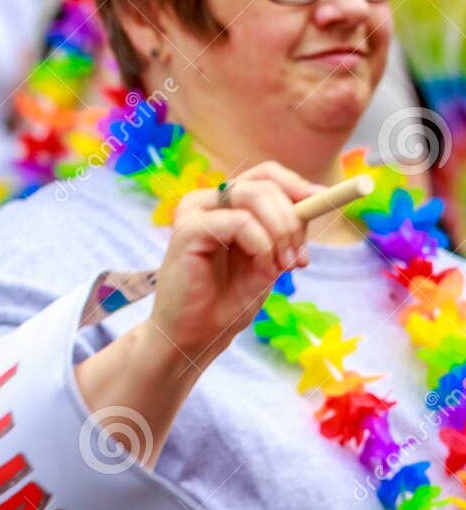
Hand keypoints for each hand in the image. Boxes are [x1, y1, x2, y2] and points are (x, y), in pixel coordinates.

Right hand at [150, 161, 320, 365]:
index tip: (324, 201)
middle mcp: (206, 202)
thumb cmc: (228, 299)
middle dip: (293, 218)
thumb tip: (317, 197)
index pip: (266, 175)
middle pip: (264, 184)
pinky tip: (263, 268)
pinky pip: (240, 222)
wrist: (197, 334)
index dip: (297, 184)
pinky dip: (262, 244)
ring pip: (254, 196)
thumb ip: (286, 228)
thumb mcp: (270, 257)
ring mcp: (194, 213)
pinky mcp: (186, 231)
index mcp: (224, 205)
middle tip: (299, 258)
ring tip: (283, 267)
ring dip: (281, 232)